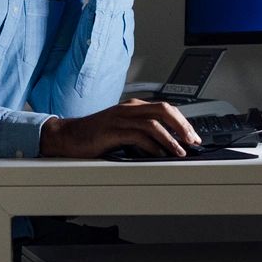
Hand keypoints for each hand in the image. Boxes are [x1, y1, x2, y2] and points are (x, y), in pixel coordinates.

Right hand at [41, 99, 199, 157]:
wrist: (68, 136)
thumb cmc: (95, 135)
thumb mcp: (123, 130)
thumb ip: (142, 133)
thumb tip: (166, 146)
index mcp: (133, 107)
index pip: (165, 108)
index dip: (182, 121)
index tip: (193, 136)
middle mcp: (129, 109)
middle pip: (164, 110)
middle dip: (182, 125)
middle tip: (193, 141)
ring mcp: (120, 118)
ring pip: (154, 122)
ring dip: (171, 138)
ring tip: (180, 151)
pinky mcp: (112, 130)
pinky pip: (138, 135)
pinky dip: (152, 146)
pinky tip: (159, 155)